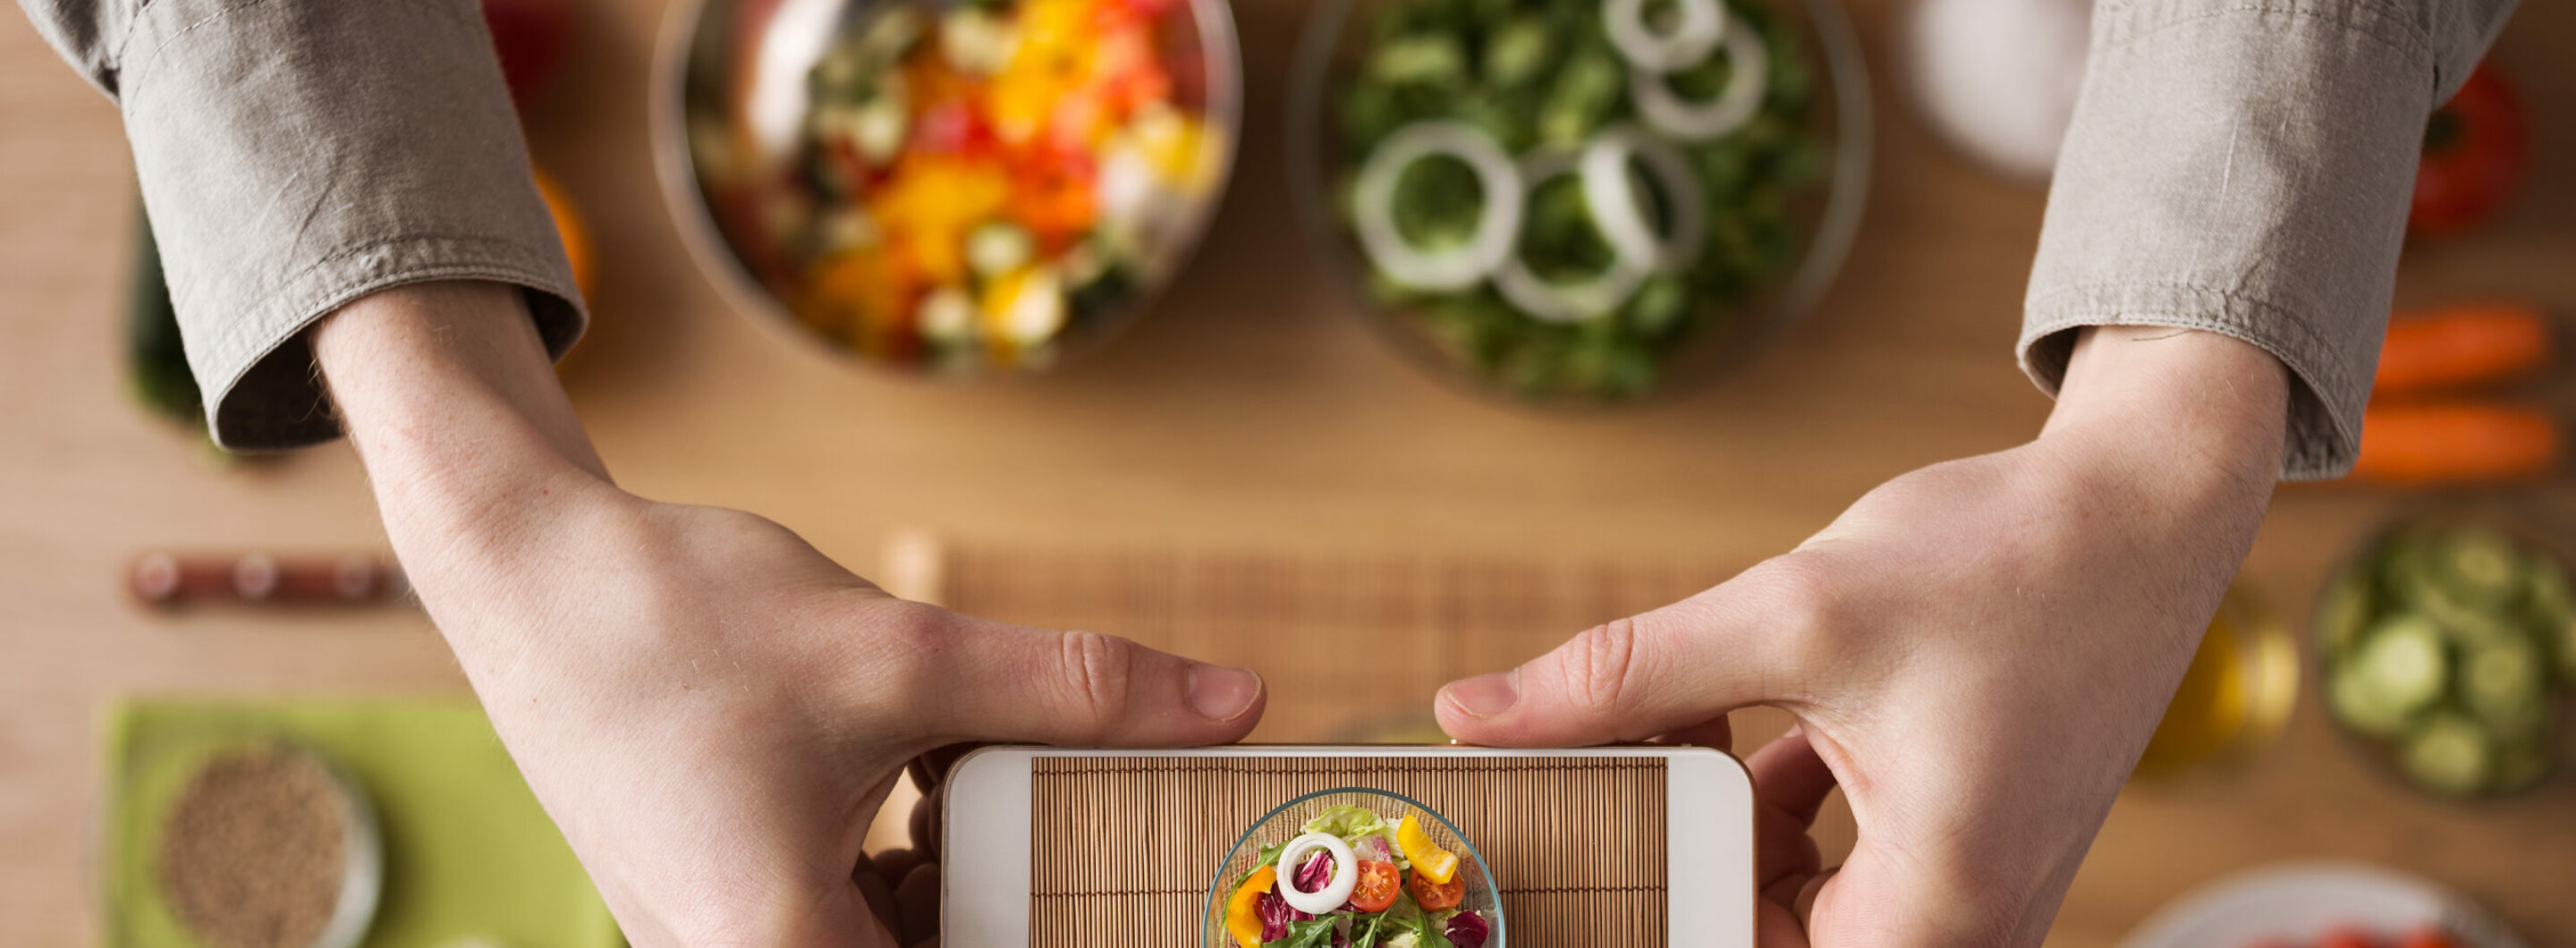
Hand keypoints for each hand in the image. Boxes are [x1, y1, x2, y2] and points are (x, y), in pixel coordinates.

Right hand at [314, 283, 1267, 946]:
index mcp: (778, 946)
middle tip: (1118, 863)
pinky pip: (846, 919)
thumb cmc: (680, 616)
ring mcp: (723, 944)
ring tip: (1029, 821)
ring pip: (894, 943)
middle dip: (1021, 912)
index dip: (1060, 934)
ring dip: (967, 894)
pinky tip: (939, 795)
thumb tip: (1239, 704)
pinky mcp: (718, 905)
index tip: (1140, 910)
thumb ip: (1076, 689)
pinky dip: (911, 872)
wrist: (526, 571)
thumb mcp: (901, 652)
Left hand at [1436, 327, 2287, 945]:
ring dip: (1707, 815)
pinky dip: (1762, 794)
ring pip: (1780, 900)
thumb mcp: (1792, 614)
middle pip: (1753, 936)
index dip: (1642, 910)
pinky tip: (1729, 706)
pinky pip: (1826, 862)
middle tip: (1602, 760)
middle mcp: (1957, 931)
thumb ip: (1624, 676)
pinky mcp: (1952, 848)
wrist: (2144, 507)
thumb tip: (1471, 714)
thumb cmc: (2005, 560)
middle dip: (1666, 855)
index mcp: (1932, 916)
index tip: (1567, 850)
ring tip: (1673, 709)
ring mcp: (1960, 896)